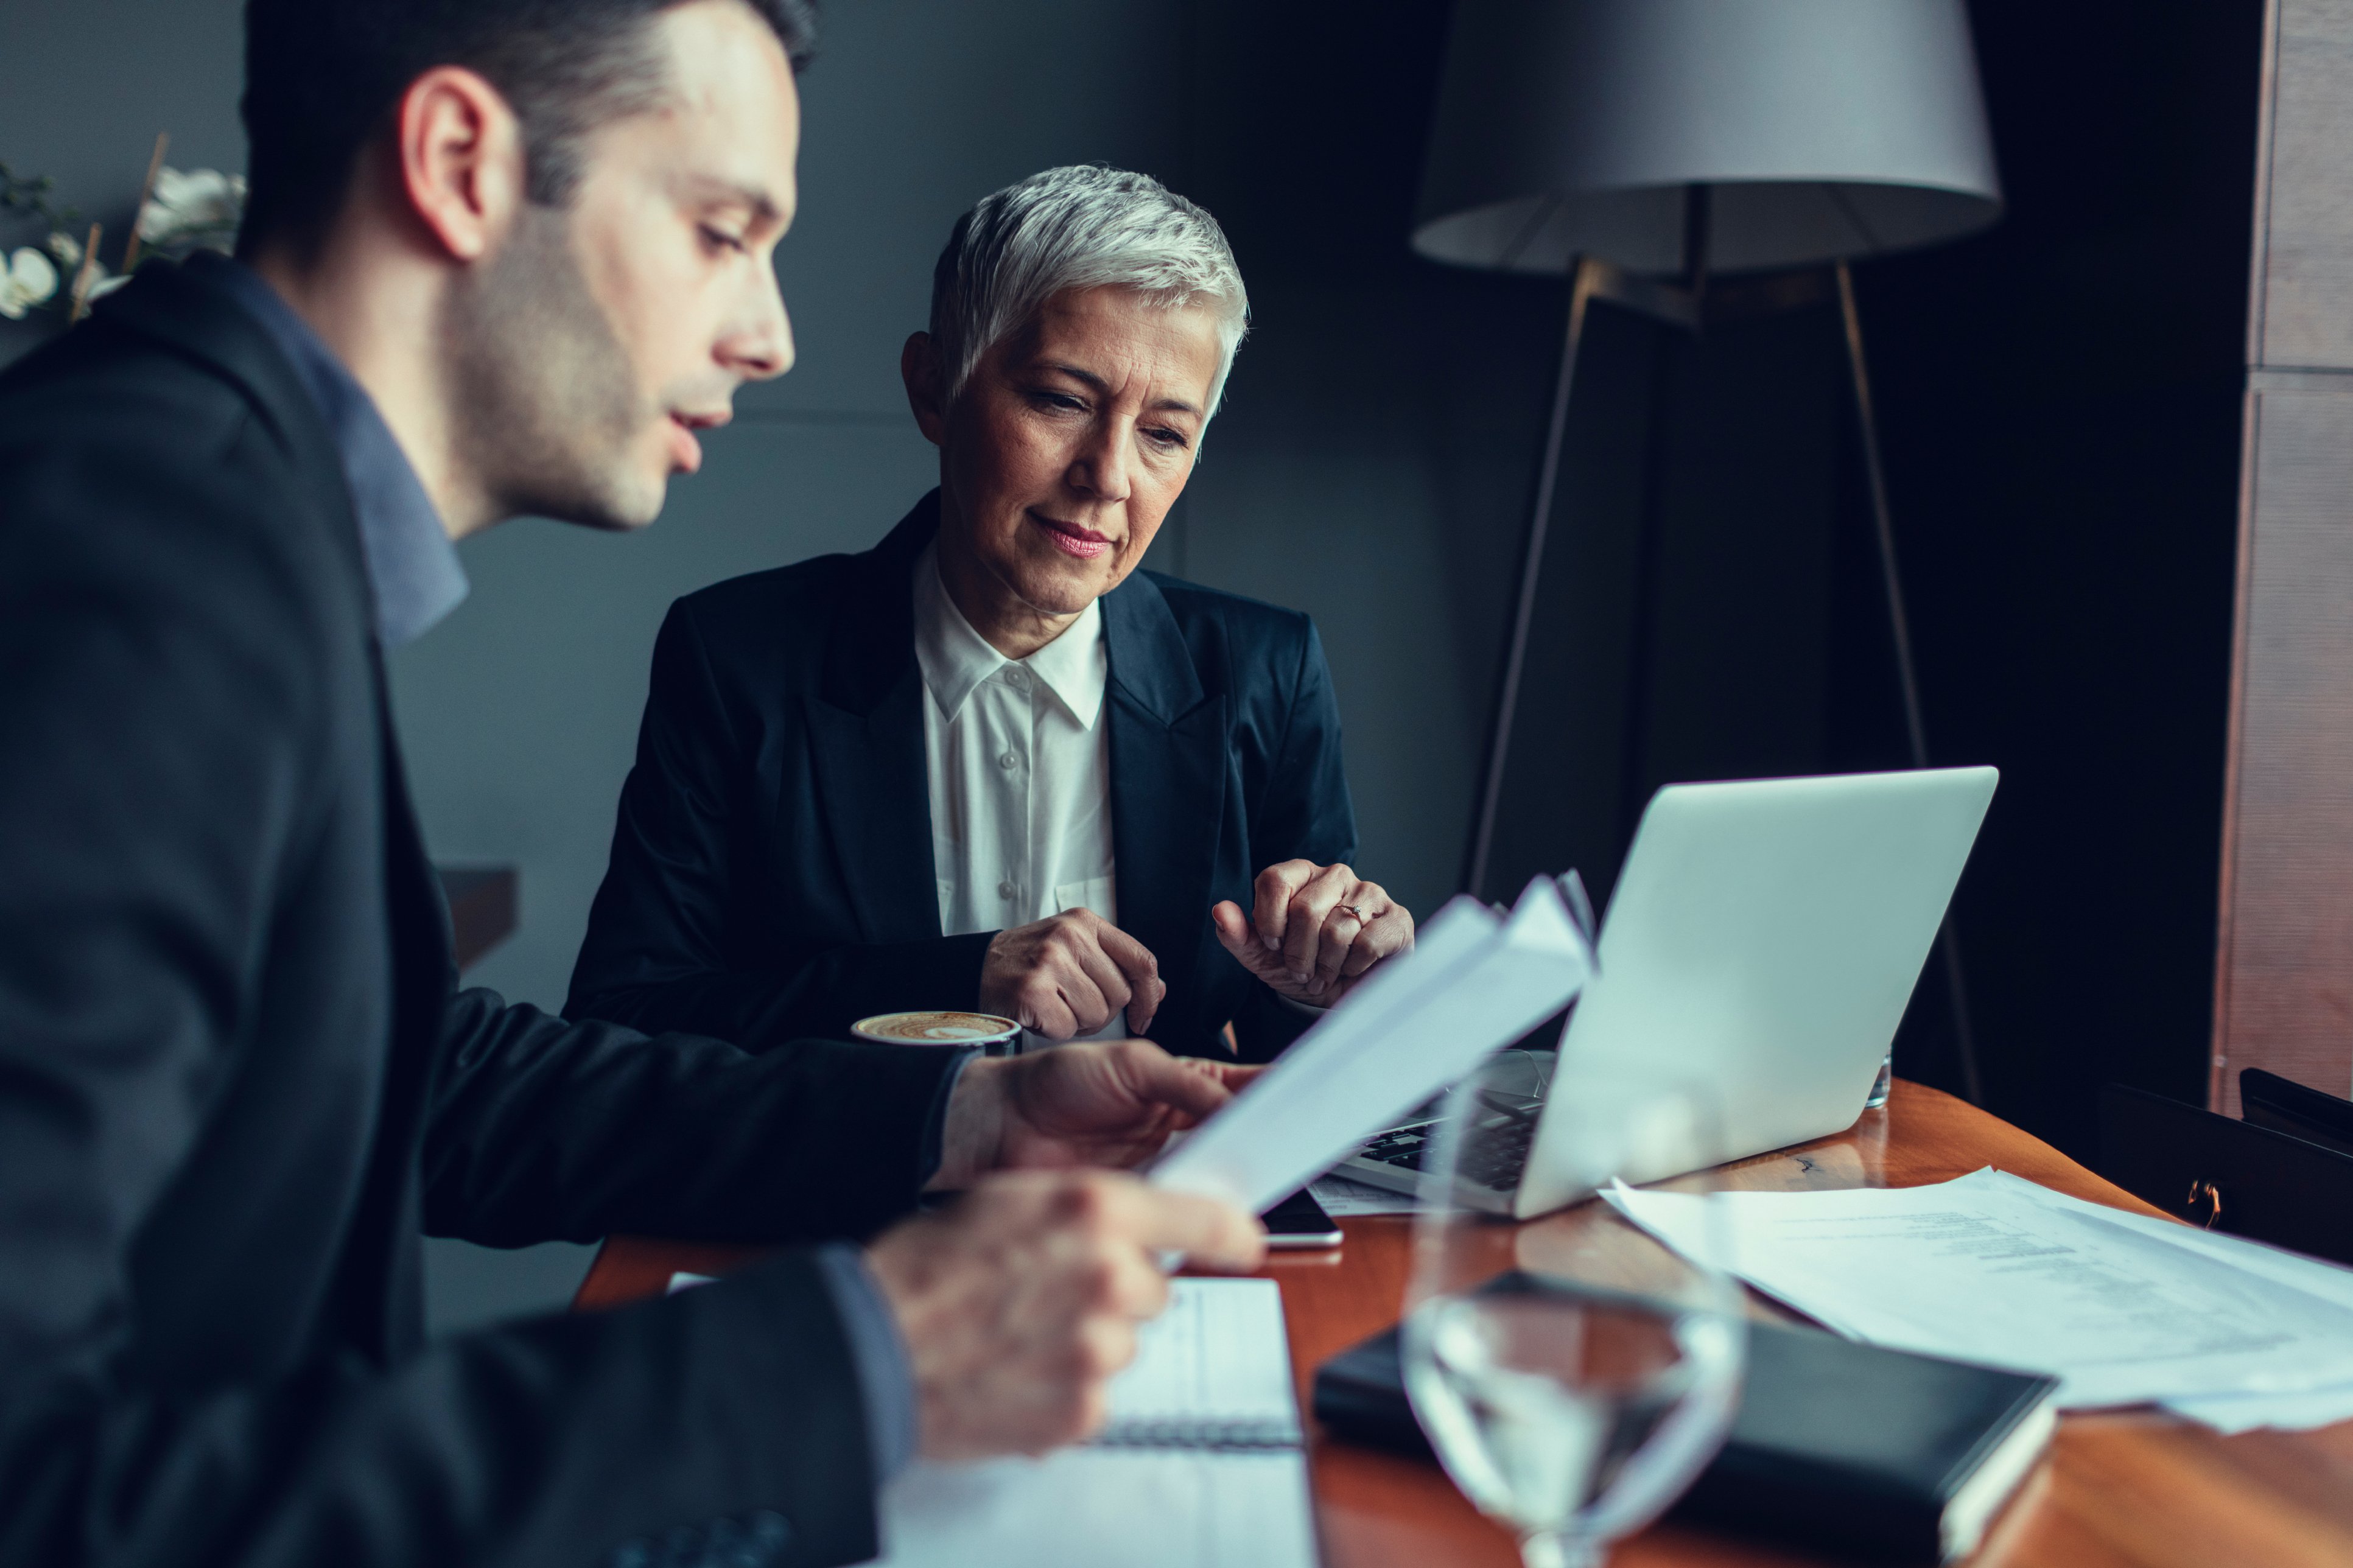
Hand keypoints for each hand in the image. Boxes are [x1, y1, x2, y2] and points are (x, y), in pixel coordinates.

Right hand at [865, 1169, 1264, 1458]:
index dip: (1230, 1230)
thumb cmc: (925, 1271)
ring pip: (1124, 1341)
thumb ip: (1083, 1209)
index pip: (1202, 1216)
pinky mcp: (1084, 1407)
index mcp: (1092, 1210)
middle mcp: (1108, 1274)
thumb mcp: (1008, 1200)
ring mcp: (1100, 1347)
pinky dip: (1065, 1387)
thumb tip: (1133, 1223)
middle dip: (1114, 1290)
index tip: (1245, 1239)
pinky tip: (1017, 1370)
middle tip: (1049, 1291)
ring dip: (1086, 1339)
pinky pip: (1097, 1392)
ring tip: (1021, 1332)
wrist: (874, 1348)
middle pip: (1153, 1287)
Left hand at [932, 1038, 1260, 1189]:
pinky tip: (1205, 1207)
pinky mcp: (1140, 1203)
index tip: (1310, 1102)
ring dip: (1230, 1180)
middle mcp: (1178, 1129)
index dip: (1279, 1096)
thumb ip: (1185, 1083)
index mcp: (1183, 1086)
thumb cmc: (1054, 1081)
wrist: (1001, 1126)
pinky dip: (1192, 1211)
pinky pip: (1177, 1209)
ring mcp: (1161, 1168)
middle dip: (1265, 1143)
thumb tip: (1231, 1105)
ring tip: (1254, 1176)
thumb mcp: (1130, 1067)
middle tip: (1291, 1145)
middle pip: (1238, 1139)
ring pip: (1213, 1178)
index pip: (1244, 1090)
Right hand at [980, 909, 1166, 1039]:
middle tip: (1071, 1005)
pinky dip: (1056, 1031)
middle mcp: (1069, 936)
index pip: (1141, 961)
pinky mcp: (1031, 990)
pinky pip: (1068, 1028)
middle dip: (1102, 1011)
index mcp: (1085, 923)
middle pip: (1120, 994)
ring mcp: (1049, 961)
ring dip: (1079, 1023)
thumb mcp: (1076, 951)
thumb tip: (1158, 991)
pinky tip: (1039, 1016)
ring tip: (1054, 1007)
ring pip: (1097, 1014)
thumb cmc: (1030, 964)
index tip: (1144, 1017)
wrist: (975, 969)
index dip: (1149, 996)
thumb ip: (1117, 967)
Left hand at [1212, 860, 1413, 1006]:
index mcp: (1301, 875)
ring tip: (1325, 975)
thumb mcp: (1262, 957)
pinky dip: (1352, 968)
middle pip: (1305, 909)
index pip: (1275, 879)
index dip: (1268, 919)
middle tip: (1302, 972)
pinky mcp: (1397, 919)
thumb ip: (1238, 934)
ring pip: (1336, 929)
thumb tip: (1220, 910)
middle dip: (1298, 953)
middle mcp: (1336, 876)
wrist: (1344, 996)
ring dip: (1325, 966)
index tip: (1273, 945)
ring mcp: (1370, 893)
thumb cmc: (1302, 967)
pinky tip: (1353, 969)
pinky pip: (1366, 943)